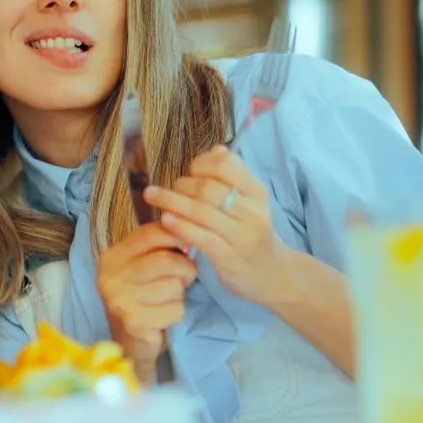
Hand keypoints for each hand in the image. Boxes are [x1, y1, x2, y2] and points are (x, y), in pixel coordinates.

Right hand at [96, 222, 195, 382]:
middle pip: (166, 260)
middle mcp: (110, 276)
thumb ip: (157, 248)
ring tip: (167, 301)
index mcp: (112, 257)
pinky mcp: (133, 322)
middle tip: (184, 279)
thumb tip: (187, 231)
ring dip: (180, 295)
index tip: (188, 243)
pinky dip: (177, 314)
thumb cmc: (142, 301)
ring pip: (173, 286)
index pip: (149, 232)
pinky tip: (164, 318)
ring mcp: (120, 300)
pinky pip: (175, 309)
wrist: (130, 345)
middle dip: (184, 270)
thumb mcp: (142, 269)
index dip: (176, 234)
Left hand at [144, 145, 293, 307]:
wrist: (271, 273)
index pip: (226, 164)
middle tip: (168, 189)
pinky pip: (200, 236)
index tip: (190, 170)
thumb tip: (215, 148)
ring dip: (171, 201)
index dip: (201, 163)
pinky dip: (179, 225)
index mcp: (257, 191)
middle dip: (181, 184)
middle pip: (208, 187)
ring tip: (152, 196)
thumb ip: (233, 176)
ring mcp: (241, 234)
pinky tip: (165, 220)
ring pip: (200, 210)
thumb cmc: (251, 233)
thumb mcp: (250, 202)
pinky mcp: (228, 256)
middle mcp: (252, 210)